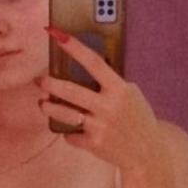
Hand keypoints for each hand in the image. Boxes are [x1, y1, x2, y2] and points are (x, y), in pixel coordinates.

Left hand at [37, 26, 164, 172]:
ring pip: (65, 114)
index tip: (58, 35)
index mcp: (119, 89)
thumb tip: (81, 67)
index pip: (94, 62)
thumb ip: (109, 83)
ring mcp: (100, 127)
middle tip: (39, 80)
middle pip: (71, 90)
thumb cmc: (137, 117)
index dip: (74, 47)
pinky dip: (68, 131)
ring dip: (49, 107)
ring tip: (42, 103)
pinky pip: (70, 135)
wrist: (148, 151)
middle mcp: (109, 107)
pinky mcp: (94, 145)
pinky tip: (68, 128)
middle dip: (50, 84)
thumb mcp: (130, 94)